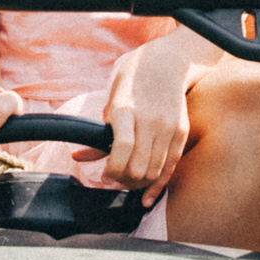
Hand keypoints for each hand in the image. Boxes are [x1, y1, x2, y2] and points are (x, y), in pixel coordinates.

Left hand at [96, 44, 190, 199]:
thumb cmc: (133, 80)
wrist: (168, 62)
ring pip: (154, 171)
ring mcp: (169, 127)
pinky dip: (158, 186)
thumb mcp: (112, 101)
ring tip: (129, 181)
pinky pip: (171, 167)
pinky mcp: (181, 132)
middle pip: (138, 167)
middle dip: (124, 180)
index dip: (111, 169)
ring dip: (139, 184)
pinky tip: (147, 197)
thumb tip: (77, 159)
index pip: (122, 149)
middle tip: (115, 179)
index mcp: (127, 109)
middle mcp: (150, 120)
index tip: (104, 174)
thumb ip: (100, 134)